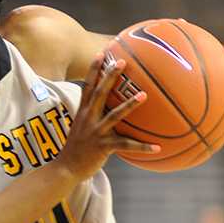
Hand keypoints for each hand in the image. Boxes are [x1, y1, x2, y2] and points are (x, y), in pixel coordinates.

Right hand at [59, 52, 159, 179]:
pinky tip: (157, 147)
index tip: (102, 54)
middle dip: (110, 76)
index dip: (94, 69)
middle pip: (100, 93)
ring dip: (129, 104)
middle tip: (122, 62)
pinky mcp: (103, 147)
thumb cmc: (76, 148)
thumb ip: (92, 116)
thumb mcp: (81, 127)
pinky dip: (142, 147)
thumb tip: (107, 107)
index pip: (88, 86)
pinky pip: (126, 145)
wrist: (66, 168)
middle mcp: (88, 119)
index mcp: (83, 112)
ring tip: (144, 94)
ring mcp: (96, 132)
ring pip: (114, 115)